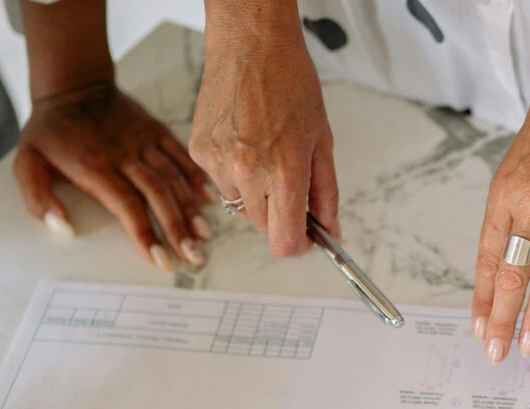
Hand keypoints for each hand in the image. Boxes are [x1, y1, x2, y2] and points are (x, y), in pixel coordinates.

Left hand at [13, 83, 212, 270]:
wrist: (72, 84)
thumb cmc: (50, 131)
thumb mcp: (26, 163)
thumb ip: (39, 198)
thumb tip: (64, 229)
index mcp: (96, 167)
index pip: (127, 206)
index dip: (145, 234)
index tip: (161, 261)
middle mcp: (125, 155)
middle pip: (158, 195)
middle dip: (178, 229)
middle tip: (193, 258)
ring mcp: (143, 141)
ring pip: (173, 177)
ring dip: (191, 209)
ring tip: (204, 237)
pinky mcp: (155, 130)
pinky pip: (180, 154)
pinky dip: (196, 177)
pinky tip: (209, 200)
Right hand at [190, 1, 339, 256]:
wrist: (250, 43)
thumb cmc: (289, 80)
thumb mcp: (322, 139)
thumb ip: (326, 192)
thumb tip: (330, 228)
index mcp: (284, 173)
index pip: (285, 242)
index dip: (299, 244)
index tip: (306, 236)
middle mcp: (248, 174)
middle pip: (263, 227)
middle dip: (279, 213)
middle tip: (288, 179)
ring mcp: (219, 164)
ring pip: (240, 205)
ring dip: (254, 191)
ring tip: (262, 149)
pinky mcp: (200, 152)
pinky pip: (219, 181)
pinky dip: (233, 171)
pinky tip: (243, 139)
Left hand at [472, 0, 529, 363]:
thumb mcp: (512, 164)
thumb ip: (508, 210)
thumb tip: (502, 249)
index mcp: (503, 195)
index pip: (485, 259)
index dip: (479, 297)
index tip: (475, 325)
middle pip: (511, 274)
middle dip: (500, 319)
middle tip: (494, 350)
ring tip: (528, 344)